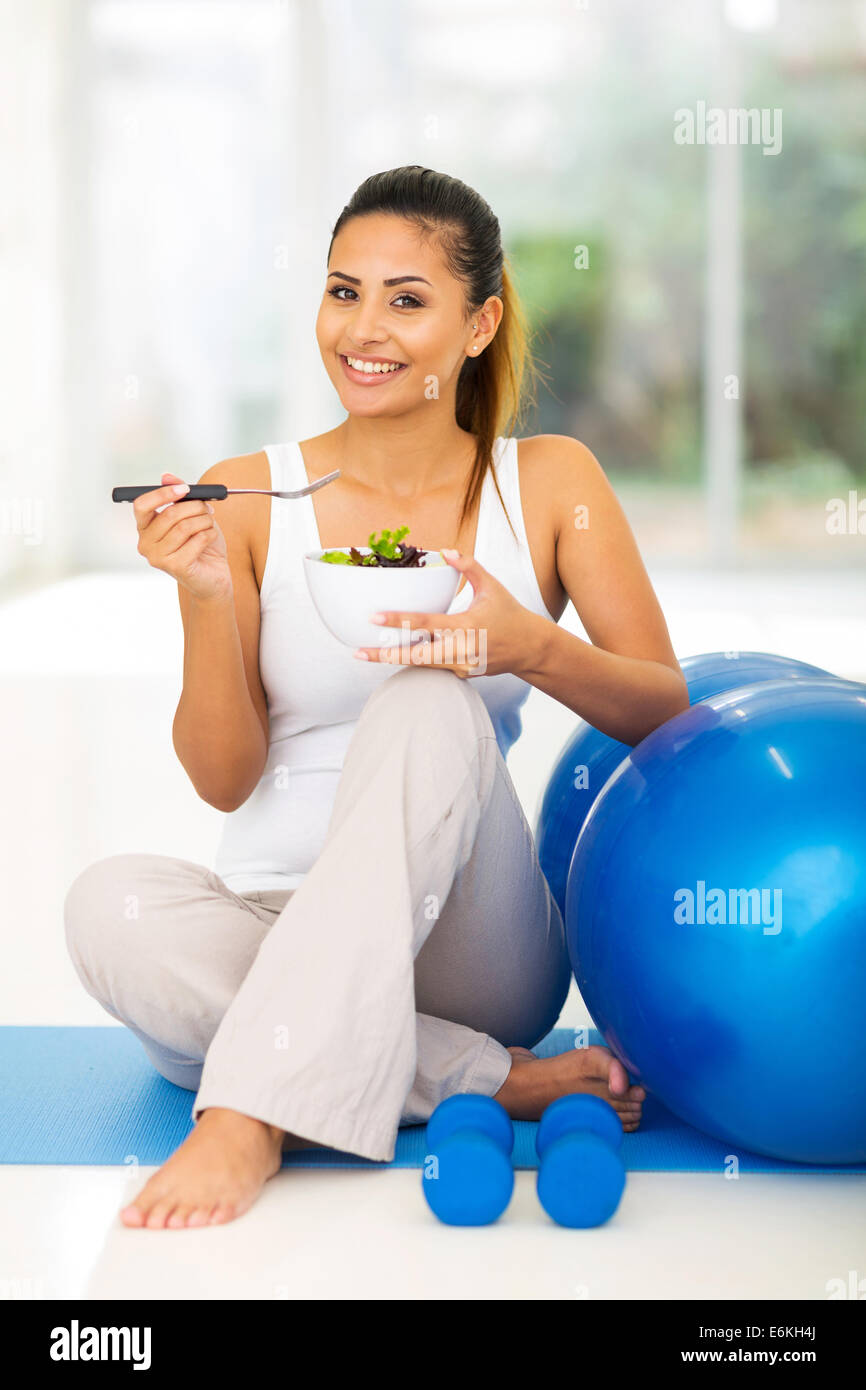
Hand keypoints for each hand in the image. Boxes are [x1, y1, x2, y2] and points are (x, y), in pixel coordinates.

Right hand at [133, 471, 232, 603]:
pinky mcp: (175, 567)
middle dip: (195, 507)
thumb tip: (166, 476)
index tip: (184, 488)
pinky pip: (196, 539)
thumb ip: (178, 496)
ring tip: (209, 524)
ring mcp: (158, 558)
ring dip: (204, 521)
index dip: (163, 494)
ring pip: (185, 526)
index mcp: (145, 528)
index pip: (142, 505)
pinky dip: (209, 534)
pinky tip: (210, 538)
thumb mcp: (190, 514)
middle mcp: (146, 544)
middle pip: (169, 514)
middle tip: (207, 508)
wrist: (214, 575)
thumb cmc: (200, 544)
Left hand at [354, 549, 540, 677]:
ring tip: (367, 653)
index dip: (397, 620)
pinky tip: (397, 654)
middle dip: (385, 655)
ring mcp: (461, 665)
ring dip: (394, 660)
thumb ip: (469, 566)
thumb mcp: (492, 586)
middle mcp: (461, 649)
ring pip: (421, 665)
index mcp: (466, 625)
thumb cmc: (510, 614)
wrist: (529, 648)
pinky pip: (434, 667)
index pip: (425, 623)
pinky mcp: (461, 674)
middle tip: (358, 652)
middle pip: (415, 655)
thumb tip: (445, 551)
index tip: (374, 617)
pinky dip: (416, 661)